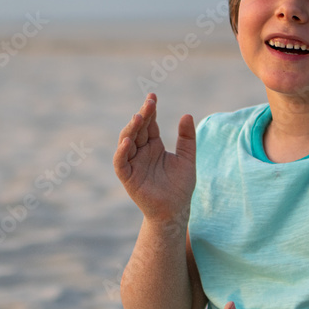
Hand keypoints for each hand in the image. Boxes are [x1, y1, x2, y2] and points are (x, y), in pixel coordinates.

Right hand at [113, 93, 196, 222]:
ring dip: (131, 129)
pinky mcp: (127, 177)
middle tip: (149, 103)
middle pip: (138, 129)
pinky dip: (121, 152)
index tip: (152, 96)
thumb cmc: (180, 187)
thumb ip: (187, 138)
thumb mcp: (187, 159)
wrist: (176, 211)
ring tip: (139, 117)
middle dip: (142, 115)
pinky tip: (127, 142)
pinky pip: (120, 162)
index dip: (150, 110)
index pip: (149, 124)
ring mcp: (133, 163)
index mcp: (154, 146)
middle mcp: (141, 152)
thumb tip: (187, 115)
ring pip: (126, 141)